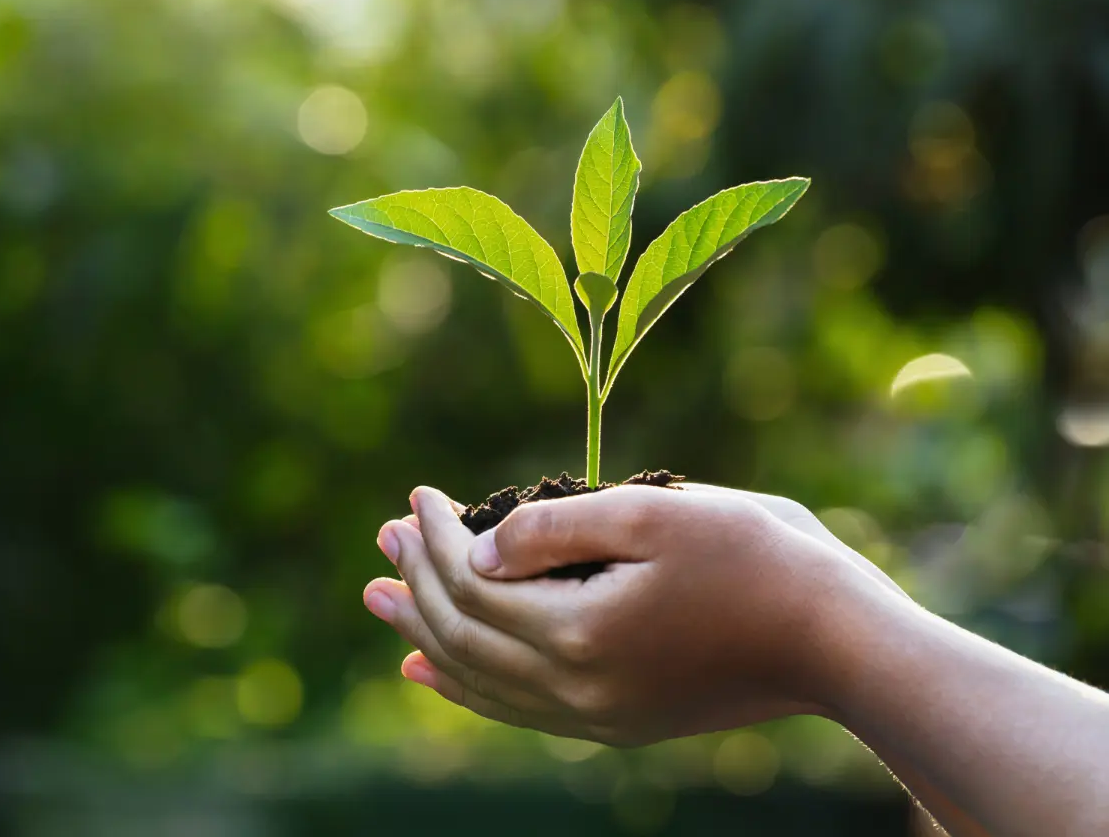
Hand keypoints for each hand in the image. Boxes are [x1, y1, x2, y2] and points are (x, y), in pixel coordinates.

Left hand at [363, 482, 901, 745]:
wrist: (838, 643)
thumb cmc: (757, 559)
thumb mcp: (653, 514)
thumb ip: (554, 530)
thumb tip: (478, 548)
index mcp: (579, 634)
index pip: (471, 582)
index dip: (434, 535)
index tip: (419, 494)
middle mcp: (575, 692)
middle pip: (461, 634)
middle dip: (414, 580)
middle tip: (380, 537)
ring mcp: (595, 717)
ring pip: (478, 679)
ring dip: (424, 633)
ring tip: (380, 601)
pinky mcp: (616, 724)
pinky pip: (514, 710)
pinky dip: (464, 685)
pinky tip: (432, 671)